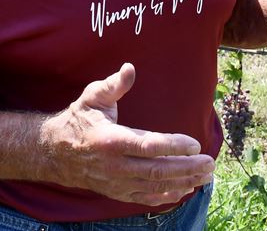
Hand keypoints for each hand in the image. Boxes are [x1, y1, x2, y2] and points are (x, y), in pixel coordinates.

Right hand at [40, 63, 214, 205]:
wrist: (57, 151)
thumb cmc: (80, 119)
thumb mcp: (93, 96)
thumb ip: (114, 84)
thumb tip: (130, 68)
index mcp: (112, 140)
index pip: (148, 145)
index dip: (173, 145)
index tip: (195, 143)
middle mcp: (115, 165)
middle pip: (157, 170)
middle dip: (187, 167)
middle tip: (210, 162)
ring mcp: (117, 182)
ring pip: (155, 186)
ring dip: (183, 182)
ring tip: (205, 176)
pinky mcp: (117, 192)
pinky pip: (145, 198)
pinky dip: (166, 196)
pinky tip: (184, 190)